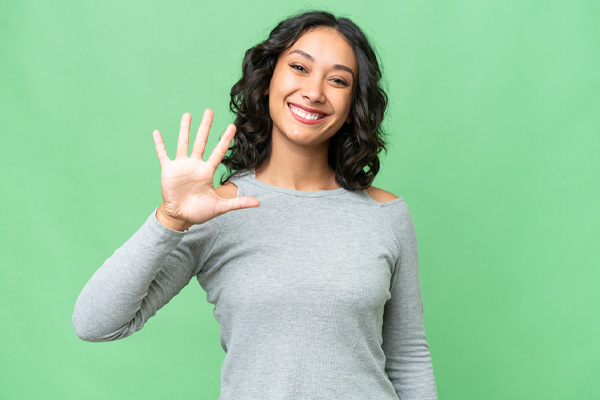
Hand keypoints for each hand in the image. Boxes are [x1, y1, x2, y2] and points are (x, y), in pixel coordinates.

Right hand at [152, 110, 259, 229]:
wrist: (181, 217)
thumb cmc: (200, 212)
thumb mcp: (221, 206)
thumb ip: (238, 203)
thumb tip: (258, 203)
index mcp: (207, 171)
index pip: (219, 151)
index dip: (225, 139)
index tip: (233, 126)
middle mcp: (195, 165)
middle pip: (201, 141)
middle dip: (205, 126)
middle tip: (209, 111)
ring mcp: (181, 166)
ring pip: (183, 143)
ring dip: (185, 129)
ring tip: (187, 114)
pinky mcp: (168, 170)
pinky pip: (163, 154)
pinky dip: (159, 144)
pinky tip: (156, 132)